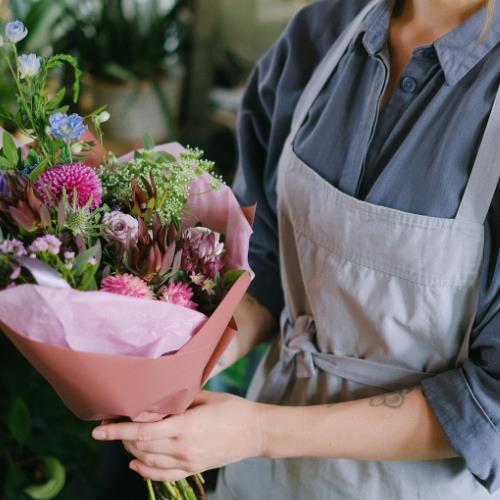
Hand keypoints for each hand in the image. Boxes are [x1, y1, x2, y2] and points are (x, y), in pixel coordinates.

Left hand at [91, 391, 263, 481]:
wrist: (255, 432)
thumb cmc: (232, 408)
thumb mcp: (205, 397)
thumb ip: (179, 401)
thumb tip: (153, 400)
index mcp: (186, 426)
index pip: (143, 432)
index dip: (118, 431)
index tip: (98, 429)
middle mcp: (183, 448)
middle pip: (141, 447)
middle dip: (121, 437)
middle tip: (112, 423)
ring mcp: (188, 462)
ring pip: (148, 461)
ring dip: (131, 450)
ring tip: (123, 437)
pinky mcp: (193, 470)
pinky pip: (162, 475)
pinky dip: (145, 471)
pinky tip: (135, 463)